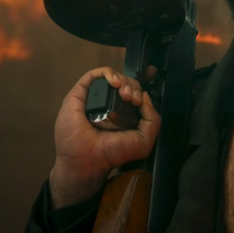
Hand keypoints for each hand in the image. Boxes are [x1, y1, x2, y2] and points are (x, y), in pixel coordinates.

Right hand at [49, 66, 159, 208]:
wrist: (90, 160)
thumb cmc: (112, 153)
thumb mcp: (144, 140)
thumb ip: (152, 119)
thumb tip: (146, 97)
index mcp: (122, 112)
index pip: (134, 91)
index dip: (140, 88)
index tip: (143, 96)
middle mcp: (108, 104)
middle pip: (125, 83)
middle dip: (134, 87)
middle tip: (134, 100)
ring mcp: (94, 98)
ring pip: (112, 77)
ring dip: (124, 81)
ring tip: (126, 95)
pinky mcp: (80, 94)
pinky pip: (95, 75)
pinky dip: (108, 73)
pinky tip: (115, 83)